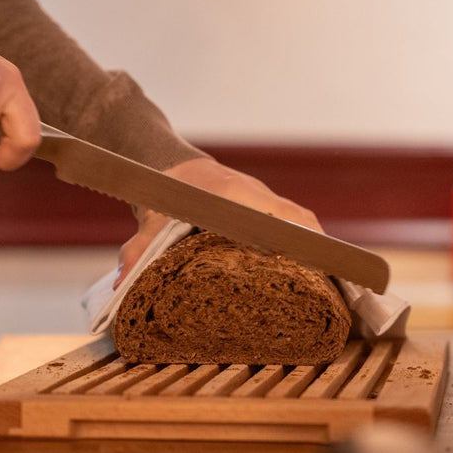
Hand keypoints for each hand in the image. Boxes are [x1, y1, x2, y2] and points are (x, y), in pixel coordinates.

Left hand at [114, 157, 322, 286]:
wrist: (167, 166)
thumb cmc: (164, 192)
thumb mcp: (150, 221)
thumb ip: (138, 250)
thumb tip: (123, 285)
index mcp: (237, 196)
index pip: (285, 216)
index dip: (308, 241)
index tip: (323, 265)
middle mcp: (257, 194)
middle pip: (301, 221)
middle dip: (319, 250)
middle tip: (330, 286)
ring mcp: (262, 197)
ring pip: (299, 220)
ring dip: (313, 246)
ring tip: (327, 283)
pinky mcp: (261, 203)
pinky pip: (290, 219)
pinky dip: (302, 239)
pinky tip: (307, 266)